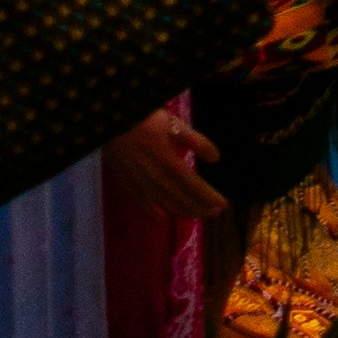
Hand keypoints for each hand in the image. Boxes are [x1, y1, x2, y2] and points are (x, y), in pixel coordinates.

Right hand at [105, 103, 223, 223]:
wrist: (114, 122)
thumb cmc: (147, 120)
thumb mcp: (177, 126)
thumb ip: (198, 142)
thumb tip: (216, 159)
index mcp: (173, 165)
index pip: (196, 188)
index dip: (210, 198)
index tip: (223, 205)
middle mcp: (159, 180)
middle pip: (183, 199)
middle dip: (201, 208)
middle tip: (214, 213)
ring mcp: (143, 184)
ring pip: (166, 204)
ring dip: (184, 211)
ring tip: (197, 215)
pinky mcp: (129, 184)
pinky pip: (144, 203)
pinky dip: (155, 213)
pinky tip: (162, 218)